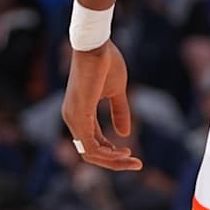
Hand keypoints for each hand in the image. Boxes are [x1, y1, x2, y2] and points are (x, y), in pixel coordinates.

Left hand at [62, 41, 140, 170]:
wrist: (97, 45)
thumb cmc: (106, 62)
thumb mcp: (116, 91)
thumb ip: (120, 111)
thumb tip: (125, 134)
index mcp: (80, 113)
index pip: (93, 143)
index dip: (112, 153)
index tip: (132, 155)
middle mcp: (72, 119)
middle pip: (91, 152)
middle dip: (114, 162)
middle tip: (136, 164)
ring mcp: (73, 118)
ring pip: (90, 152)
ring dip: (112, 160)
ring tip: (132, 159)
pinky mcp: (79, 115)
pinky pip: (90, 144)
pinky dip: (106, 152)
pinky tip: (122, 151)